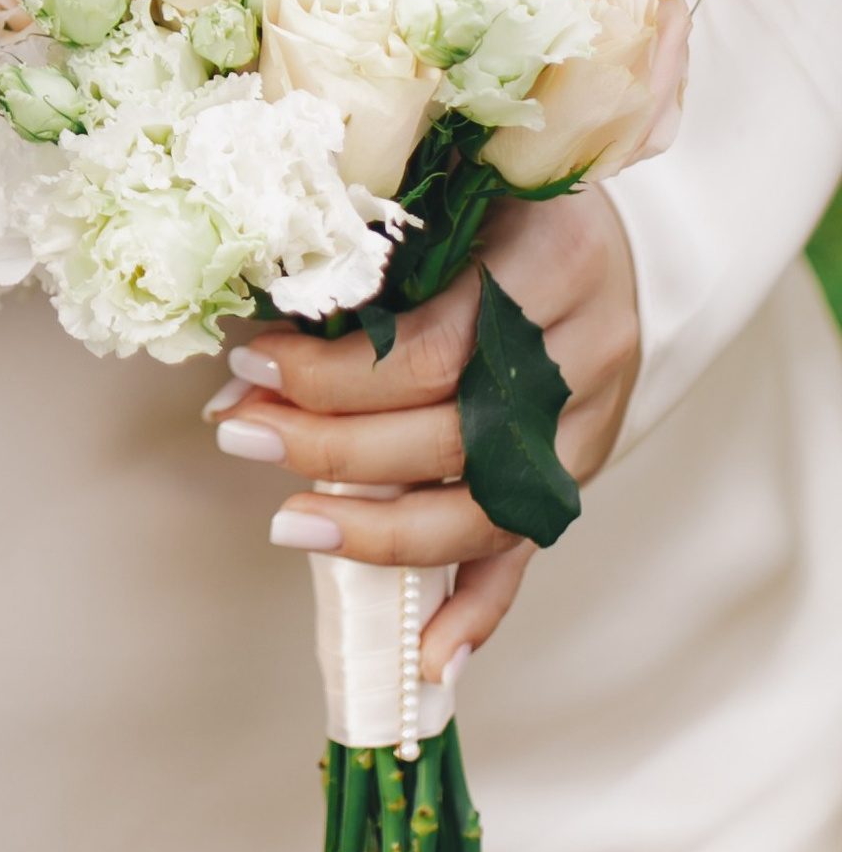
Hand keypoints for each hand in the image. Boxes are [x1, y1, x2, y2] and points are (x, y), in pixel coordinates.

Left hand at [202, 188, 640, 675]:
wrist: (612, 232)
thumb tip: (255, 326)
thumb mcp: (453, 193)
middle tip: (239, 433)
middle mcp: (586, 349)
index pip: (435, 348)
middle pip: (453, 433)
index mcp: (552, 260)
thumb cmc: (504, 199)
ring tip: (289, 524)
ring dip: (382, 532)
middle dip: (332, 445)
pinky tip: (428, 659)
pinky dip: (480, 610)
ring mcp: (593, 422)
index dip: (335, 373)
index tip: (249, 367)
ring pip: (489, 506)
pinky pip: (531, 552)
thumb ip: (379, 253)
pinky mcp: (583, 471)